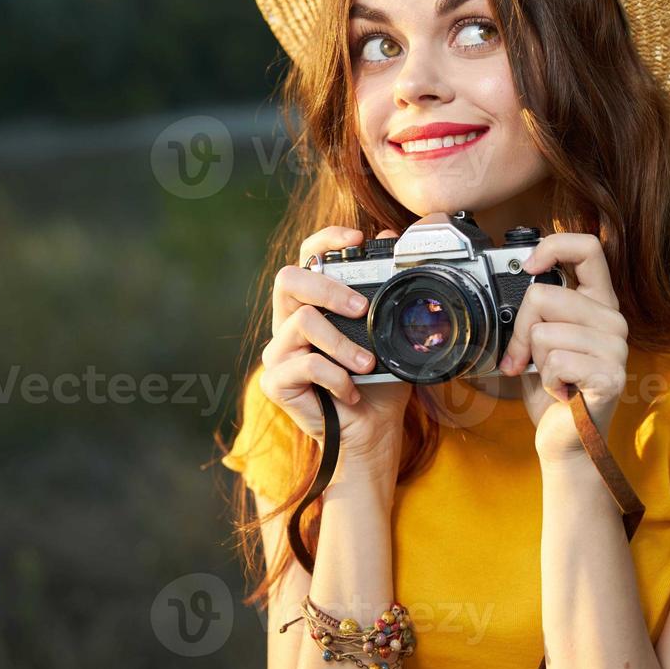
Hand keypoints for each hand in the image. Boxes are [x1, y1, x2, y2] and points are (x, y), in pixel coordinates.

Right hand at [259, 225, 411, 472]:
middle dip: (328, 287)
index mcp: (314, 305)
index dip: (325, 239)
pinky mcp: (276, 381)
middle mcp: (290, 323)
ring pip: (302, 322)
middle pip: (289, 279)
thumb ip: (388, 292)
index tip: (357, 237)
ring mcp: (279, 351)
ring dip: (342, 343)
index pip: (307, 257)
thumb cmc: (379, 382)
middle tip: (361, 308)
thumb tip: (393, 241)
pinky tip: (351, 391)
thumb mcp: (391, 334)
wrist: (372, 431)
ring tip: (367, 365)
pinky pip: (306, 365)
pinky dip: (336, 377)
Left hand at [497, 232, 629, 462]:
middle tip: (527, 358)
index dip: (553, 247)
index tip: (529, 267)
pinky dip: (547, 381)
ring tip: (552, 377)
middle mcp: (613, 320)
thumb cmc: (553, 388)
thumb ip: (538, 309)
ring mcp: (616, 348)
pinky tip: (561, 392)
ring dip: (535, 360)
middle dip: (522, 330)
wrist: (564, 440)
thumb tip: (522, 279)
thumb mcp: (540, 339)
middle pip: (544, 295)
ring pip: (545, 331)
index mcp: (598, 303)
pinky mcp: (610, 375)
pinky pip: (556, 361)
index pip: (588, 248)